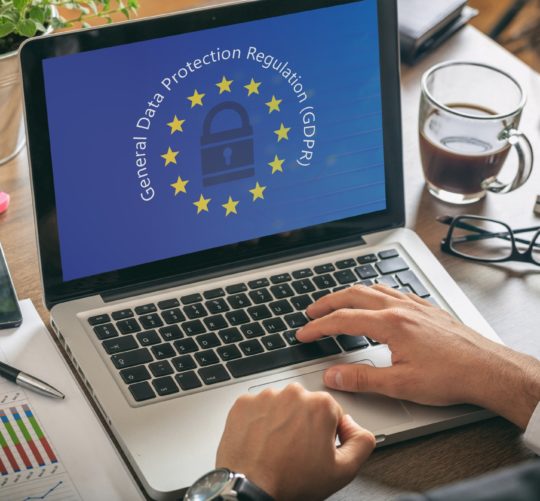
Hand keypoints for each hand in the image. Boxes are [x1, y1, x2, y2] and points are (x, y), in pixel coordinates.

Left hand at [216, 383, 374, 500]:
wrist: (250, 488)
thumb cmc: (291, 481)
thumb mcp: (343, 471)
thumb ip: (362, 442)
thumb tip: (355, 426)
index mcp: (320, 404)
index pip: (331, 413)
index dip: (326, 434)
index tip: (316, 448)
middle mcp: (293, 393)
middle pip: (305, 406)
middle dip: (304, 424)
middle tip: (296, 451)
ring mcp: (266, 396)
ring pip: (280, 405)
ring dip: (281, 421)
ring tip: (276, 447)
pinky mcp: (244, 403)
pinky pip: (257, 408)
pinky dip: (258, 421)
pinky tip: (261, 441)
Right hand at [296, 284, 539, 429]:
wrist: (488, 369)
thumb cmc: (451, 376)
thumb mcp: (400, 384)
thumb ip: (361, 378)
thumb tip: (332, 375)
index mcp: (390, 324)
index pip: (343, 320)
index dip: (318, 326)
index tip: (304, 333)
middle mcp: (400, 308)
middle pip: (353, 295)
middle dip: (327, 302)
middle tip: (311, 311)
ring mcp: (414, 305)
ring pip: (373, 289)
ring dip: (349, 294)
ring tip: (337, 302)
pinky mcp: (426, 309)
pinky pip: (393, 291)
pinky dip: (374, 292)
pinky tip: (376, 299)